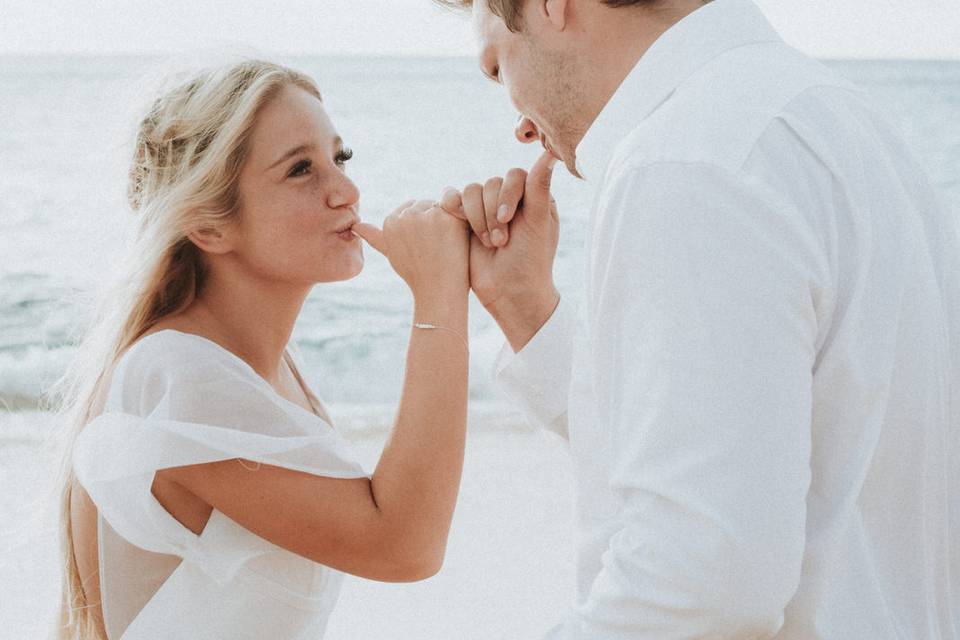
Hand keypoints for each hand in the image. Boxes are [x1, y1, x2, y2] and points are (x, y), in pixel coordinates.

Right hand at [352, 199, 470, 301]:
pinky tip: (457, 239)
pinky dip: (460, 222)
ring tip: (445, 245)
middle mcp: (406, 216)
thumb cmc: (416, 274)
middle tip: (437, 247)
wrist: (438, 291)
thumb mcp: (391, 253)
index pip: (410, 209)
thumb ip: (375, 237)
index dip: (422, 226)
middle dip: (434, 220)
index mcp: (390, 222)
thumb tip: (355, 226)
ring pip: (441, 205)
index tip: (424, 245)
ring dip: (447, 220)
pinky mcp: (445, 218)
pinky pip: (456, 208)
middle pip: (426, 204)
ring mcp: (425, 216)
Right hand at [439, 150, 561, 350]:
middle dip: (492, 214)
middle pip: (491, 183)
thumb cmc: (531, 261)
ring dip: (477, 218)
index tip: (507, 219)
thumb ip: (539, 187)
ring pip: (471, 191)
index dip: (508, 195)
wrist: (508, 294)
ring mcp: (485, 210)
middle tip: (500, 242)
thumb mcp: (538, 224)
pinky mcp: (464, 221)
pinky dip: (455, 210)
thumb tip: (551, 153)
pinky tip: (461, 227)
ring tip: (489, 244)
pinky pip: (452, 200)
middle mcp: (509, 200)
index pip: (515, 176)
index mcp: (532, 198)